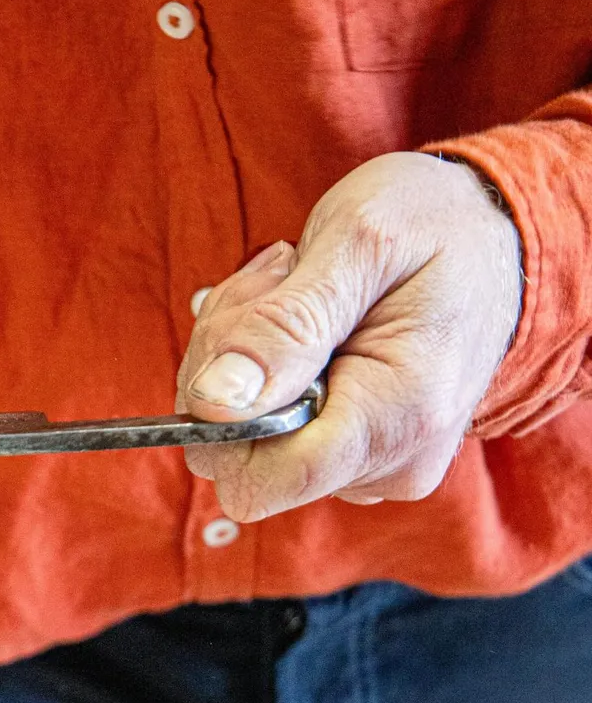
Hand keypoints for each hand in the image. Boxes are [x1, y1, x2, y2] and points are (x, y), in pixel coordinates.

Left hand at [176, 151, 521, 519]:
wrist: (489, 233)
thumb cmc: (431, 223)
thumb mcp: (357, 241)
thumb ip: (283, 327)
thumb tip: (212, 404)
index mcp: (400, 417)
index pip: (260, 478)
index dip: (220, 414)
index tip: (256, 319)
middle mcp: (389, 463)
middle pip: (235, 458)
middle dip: (226, 368)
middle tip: (278, 287)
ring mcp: (371, 466)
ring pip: (237, 442)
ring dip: (240, 361)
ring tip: (297, 293)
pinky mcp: (352, 456)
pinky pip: (262, 434)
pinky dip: (258, 372)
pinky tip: (303, 324)